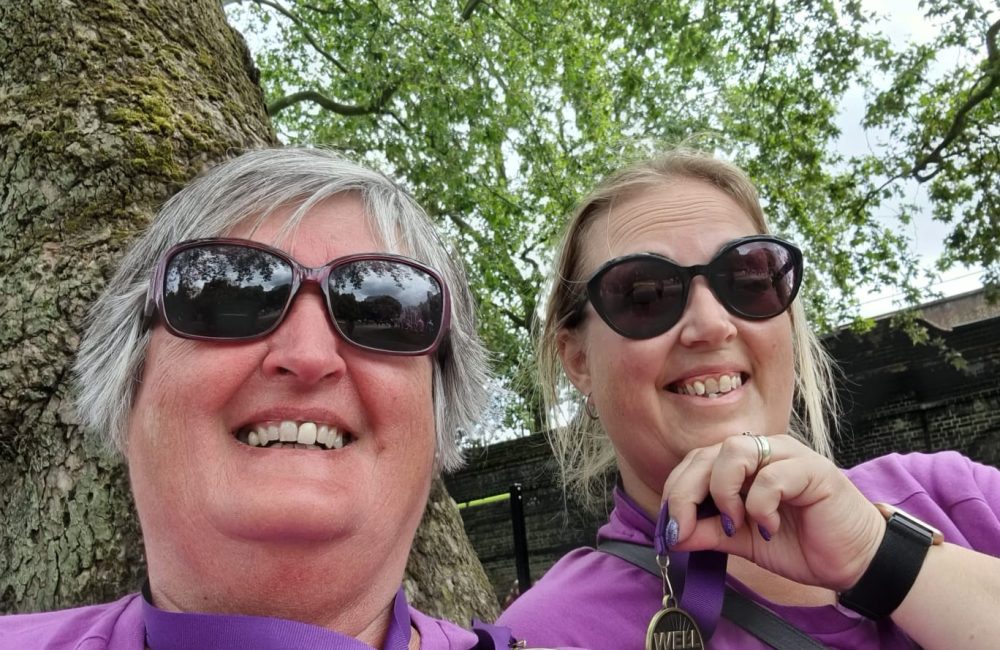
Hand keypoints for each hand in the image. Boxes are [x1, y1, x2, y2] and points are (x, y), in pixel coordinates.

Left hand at [662, 433, 884, 590]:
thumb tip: (670, 536)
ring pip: (733, 451)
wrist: (853, 561)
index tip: (669, 531)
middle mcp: (761, 452)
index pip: (693, 463)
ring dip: (723, 491)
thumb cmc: (800, 544)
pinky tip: (769, 528)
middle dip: (685, 493)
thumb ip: (707, 533)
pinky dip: (761, 506)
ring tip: (735, 523)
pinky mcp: (812, 469)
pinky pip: (771, 476)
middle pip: (705, 454)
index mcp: (741, 465)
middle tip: (684, 529)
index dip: (675, 492)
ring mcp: (787, 455)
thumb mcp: (742, 542)